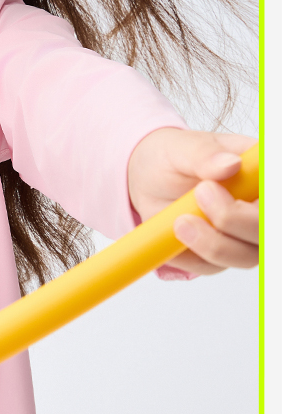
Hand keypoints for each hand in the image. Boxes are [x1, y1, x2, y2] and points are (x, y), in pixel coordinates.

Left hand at [127, 127, 258, 276]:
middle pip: (267, 229)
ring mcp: (242, 233)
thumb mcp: (181, 147)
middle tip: (200, 195)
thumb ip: (204, 154)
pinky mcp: (221, 253)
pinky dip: (190, 257)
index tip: (235, 195)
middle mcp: (257, 205)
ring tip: (180, 221)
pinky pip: (214, 266)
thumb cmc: (169, 157)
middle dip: (235, 219)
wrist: (145, 179)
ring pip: (247, 255)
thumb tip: (230, 164)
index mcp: (258, 171)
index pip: (272, 188)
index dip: (266, 202)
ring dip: (213, 244)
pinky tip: (172, 236)